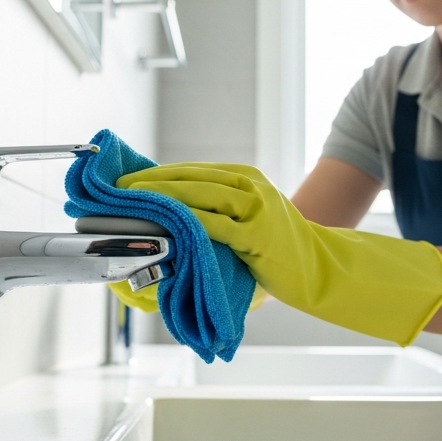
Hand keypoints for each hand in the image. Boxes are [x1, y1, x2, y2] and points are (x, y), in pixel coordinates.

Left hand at [116, 163, 441, 345]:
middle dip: (151, 184)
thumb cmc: (278, 252)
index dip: (156, 175)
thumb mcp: (246, 222)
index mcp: (244, 178)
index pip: (190, 171)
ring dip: (162, 198)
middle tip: (119, 189)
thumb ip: (214, 216)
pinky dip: (188, 222)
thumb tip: (167, 220)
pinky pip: (215, 224)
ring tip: (133, 202)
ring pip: (199, 194)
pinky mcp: (258, 234)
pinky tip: (165, 224)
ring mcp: (256, 208)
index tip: (127, 181)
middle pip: (190, 178)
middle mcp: (249, 186)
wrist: (321, 269)